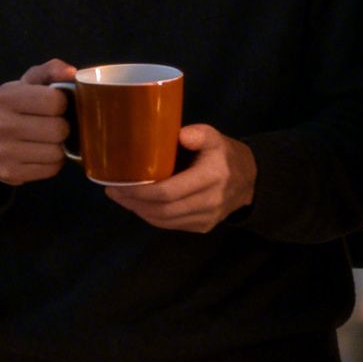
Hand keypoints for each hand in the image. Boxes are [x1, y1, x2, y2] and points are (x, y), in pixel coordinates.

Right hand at [0, 59, 76, 186]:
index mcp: (3, 97)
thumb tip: (71, 72)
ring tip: (47, 140)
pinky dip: (52, 162)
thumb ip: (50, 71)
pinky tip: (41, 153)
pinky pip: (51, 169)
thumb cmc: (13, 109)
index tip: (54, 105)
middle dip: (62, 126)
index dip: (62, 103)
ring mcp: (2, 152)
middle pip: (58, 129)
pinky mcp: (10, 173)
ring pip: (57, 152)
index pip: (55, 101)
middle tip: (53, 124)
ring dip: (59, 146)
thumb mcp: (26, 84)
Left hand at [104, 124, 255, 232]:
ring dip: (139, 211)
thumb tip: (178, 134)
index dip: (141, 192)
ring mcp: (206, 219)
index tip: (119, 184)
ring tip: (121, 197)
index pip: (169, 192)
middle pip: (163, 210)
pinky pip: (171, 225)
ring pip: (164, 221)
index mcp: (212, 177)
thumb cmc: (224, 155)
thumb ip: (199, 134)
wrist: (249, 181)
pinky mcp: (202, 227)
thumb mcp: (215, 137)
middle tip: (112, 190)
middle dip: (133, 203)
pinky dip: (151, 216)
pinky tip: (138, 205)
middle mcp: (209, 202)